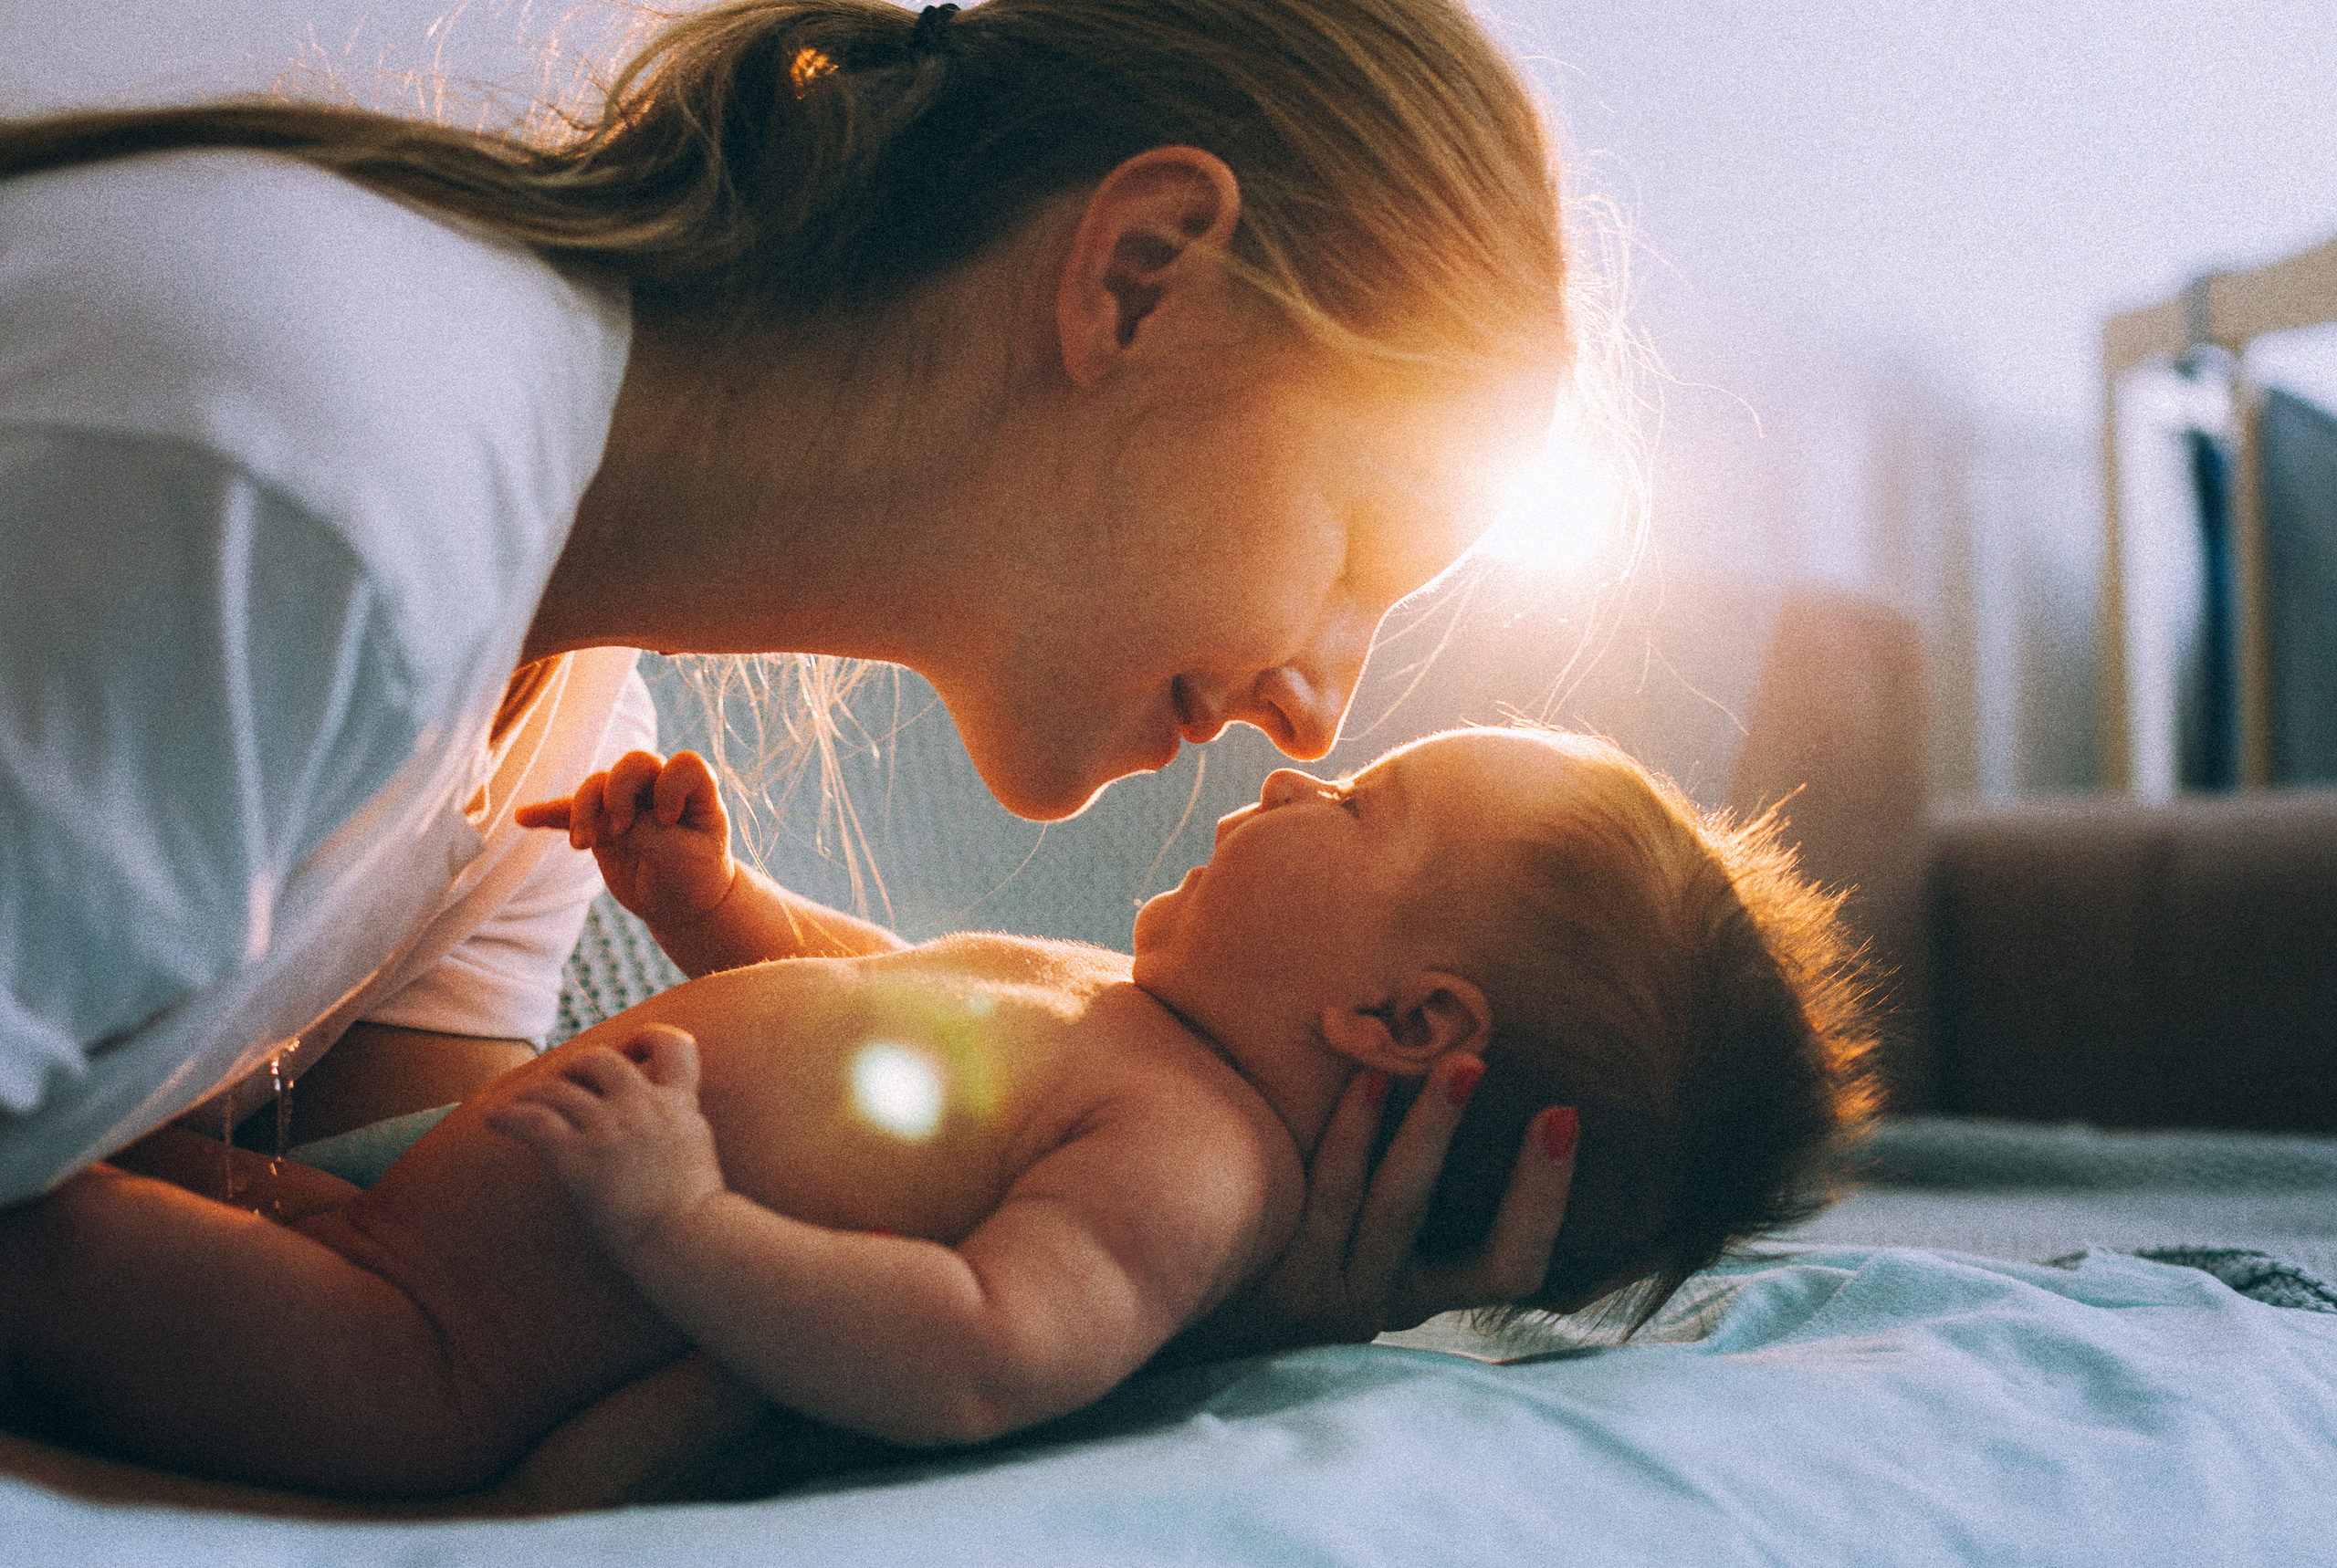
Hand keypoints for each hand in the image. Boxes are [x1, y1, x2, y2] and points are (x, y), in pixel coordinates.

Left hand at [485, 1025, 724, 1264]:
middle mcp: (643, 1106)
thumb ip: (679, 1123)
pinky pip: (531, 1121)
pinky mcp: (578, 1157)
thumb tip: (663, 1117)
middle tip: (563, 1087)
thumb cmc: (697, 1212)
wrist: (689, 1239)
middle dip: (575, 1068)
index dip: (646, 1038)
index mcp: (679, 1104)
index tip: (630, 1049)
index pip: (673, 1044)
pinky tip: (493, 1120)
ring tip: (519, 1104)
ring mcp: (609, 1129)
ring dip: (533, 1092)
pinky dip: (507, 1115)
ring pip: (557, 1088)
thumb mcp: (698, 1149)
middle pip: (598, 1059)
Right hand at [516, 750, 737, 933]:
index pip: (682, 765)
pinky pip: (570, 812)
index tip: (670, 820)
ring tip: (582, 844)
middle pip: (634, 763)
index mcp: (694, 790)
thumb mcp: (679, 856)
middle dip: (619, 791)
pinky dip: (549, 815)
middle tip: (620, 829)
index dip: (672, 787)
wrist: (682, 904)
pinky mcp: (603, 824)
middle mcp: (661, 788)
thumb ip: (645, 831)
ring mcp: (629, 803)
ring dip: (585, 811)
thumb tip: (603, 822)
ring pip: (598, 785)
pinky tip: (525, 818)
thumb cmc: (694, 875)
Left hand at [1206, 1054, 1576, 1351]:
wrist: (1165, 1287)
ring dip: (1426, 1132)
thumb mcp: (1348, 1227)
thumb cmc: (1280, 1231)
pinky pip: (1320, 1193)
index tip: (1564, 1114)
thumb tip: (1463, 1051)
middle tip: (1494, 1070)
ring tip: (1451, 1063)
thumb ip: (1396, 1169)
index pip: (1511, 1268)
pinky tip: (1366, 1074)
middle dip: (1501, 1165)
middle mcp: (1378, 1302)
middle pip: (1469, 1247)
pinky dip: (1351, 1133)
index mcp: (1415, 1293)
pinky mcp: (1270, 1266)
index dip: (1544, 1199)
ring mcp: (1323, 1291)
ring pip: (1389, 1208)